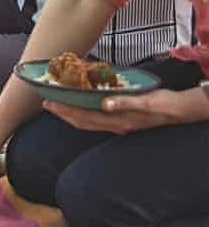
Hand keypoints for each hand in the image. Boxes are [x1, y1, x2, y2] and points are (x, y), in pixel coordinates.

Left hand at [42, 88, 191, 133]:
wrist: (181, 111)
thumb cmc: (165, 105)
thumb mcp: (147, 102)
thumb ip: (126, 103)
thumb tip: (105, 104)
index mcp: (118, 121)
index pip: (84, 118)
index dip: (65, 111)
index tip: (49, 103)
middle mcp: (115, 125)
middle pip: (82, 121)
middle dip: (63, 113)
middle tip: (46, 103)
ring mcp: (118, 123)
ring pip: (88, 121)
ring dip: (71, 113)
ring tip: (57, 104)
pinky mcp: (122, 118)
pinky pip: (97, 117)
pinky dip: (84, 111)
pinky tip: (80, 103)